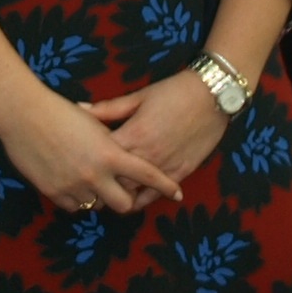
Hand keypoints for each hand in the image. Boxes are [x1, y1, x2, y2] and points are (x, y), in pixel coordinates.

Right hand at [0, 91, 188, 217]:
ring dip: (99, 197)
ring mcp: (74, 186)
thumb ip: (112, 141)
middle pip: (124, 204)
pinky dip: (78, 199)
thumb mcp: (94, 122)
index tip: (176, 193)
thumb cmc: (59, 111)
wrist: (23, 114)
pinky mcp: (54, 192)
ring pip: (97, 206)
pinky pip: (74, 207)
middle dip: (126, 199)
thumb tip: (124, 153)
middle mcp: (95, 174)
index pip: (147, 175)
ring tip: (93, 183)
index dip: (165, 186)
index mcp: (110, 154)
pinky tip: (75, 184)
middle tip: (123, 191)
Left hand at [89, 69, 235, 190]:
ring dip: (118, 194)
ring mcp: (164, 167)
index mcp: (133, 134)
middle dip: (100, 182)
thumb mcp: (138, 97)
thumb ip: (108, 108)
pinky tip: (132, 200)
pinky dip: (142, 200)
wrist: (212, 96)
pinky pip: (157, 195)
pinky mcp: (180, 173)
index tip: (79, 161)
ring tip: (106, 193)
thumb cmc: (173, 92)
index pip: (101, 157)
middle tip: (88, 182)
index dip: (88, 160)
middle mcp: (147, 155)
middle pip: (114, 180)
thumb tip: (80, 108)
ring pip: (133, 192)